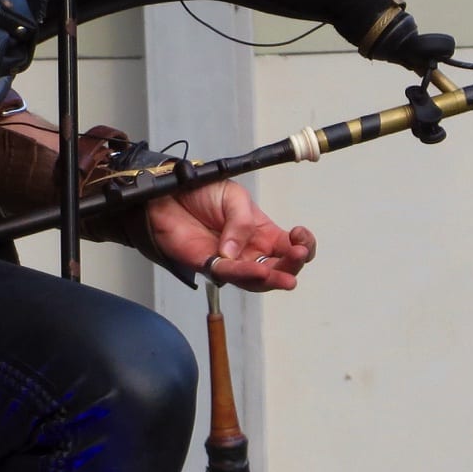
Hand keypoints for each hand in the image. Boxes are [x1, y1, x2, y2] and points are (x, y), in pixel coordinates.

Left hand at [145, 179, 315, 291]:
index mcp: (262, 232)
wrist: (169, 193)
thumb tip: (237, 251)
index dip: (302, 245)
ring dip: (273, 278)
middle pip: (278, 267)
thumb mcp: (233, 196)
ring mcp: (231, 261)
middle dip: (292, 265)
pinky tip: (258, 271)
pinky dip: (245, 274)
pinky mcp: (209, 266)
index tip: (299, 235)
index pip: (290, 246)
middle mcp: (250, 250)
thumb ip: (241, 221)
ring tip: (286, 279)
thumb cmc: (202, 192)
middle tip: (297, 257)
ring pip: (257, 279)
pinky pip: (230, 274)